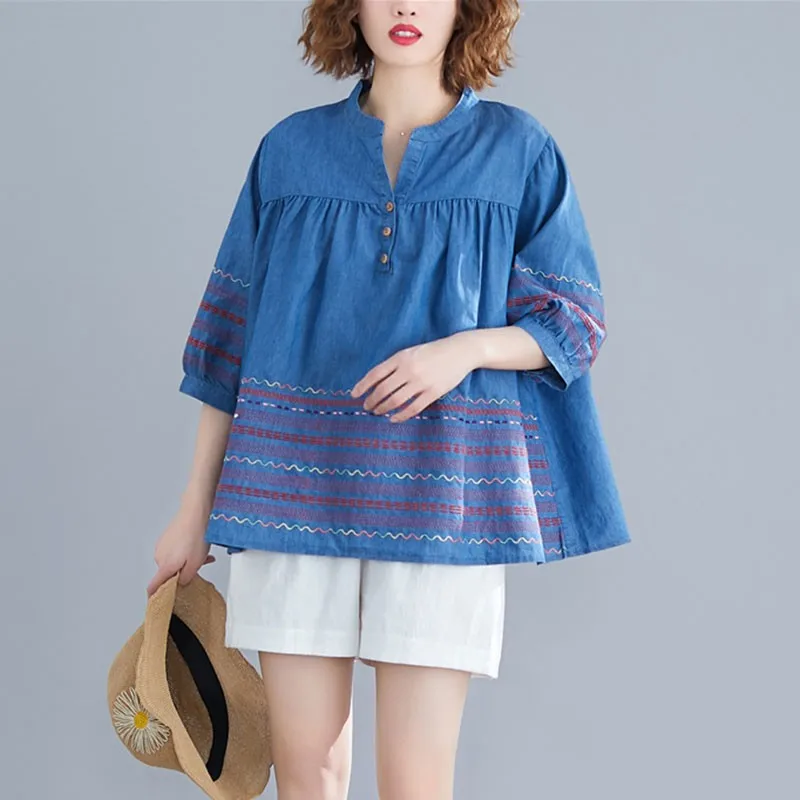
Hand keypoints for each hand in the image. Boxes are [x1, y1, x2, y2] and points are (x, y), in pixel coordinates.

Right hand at [146, 503, 215, 597]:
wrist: (196, 512)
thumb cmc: (196, 535)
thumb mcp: (195, 563)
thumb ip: (186, 578)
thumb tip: (180, 583)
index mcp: (164, 565)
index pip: (153, 586)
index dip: (154, 596)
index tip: (156, 602)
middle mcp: (159, 555)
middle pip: (168, 572)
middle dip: (183, 572)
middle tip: (199, 566)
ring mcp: (162, 545)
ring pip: (174, 560)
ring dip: (186, 560)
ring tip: (203, 553)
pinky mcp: (167, 536)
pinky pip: (175, 550)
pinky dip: (185, 551)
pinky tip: (197, 545)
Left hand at [351, 333, 477, 422]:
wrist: (459, 351)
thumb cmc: (432, 352)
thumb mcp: (410, 352)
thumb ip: (394, 365)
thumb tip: (376, 382)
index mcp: (401, 358)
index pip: (375, 374)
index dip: (362, 386)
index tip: (354, 395)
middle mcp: (409, 370)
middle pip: (383, 390)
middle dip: (371, 401)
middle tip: (366, 407)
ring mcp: (421, 382)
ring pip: (395, 401)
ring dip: (382, 409)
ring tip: (377, 412)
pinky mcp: (433, 392)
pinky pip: (412, 408)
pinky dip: (400, 416)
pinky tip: (393, 419)